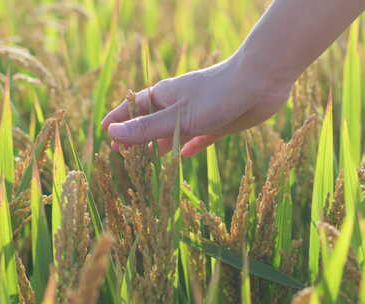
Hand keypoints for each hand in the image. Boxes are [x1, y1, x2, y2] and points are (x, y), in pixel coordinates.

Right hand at [100, 57, 292, 156]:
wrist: (260, 82)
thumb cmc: (216, 96)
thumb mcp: (177, 117)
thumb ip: (146, 128)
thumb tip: (112, 134)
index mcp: (164, 96)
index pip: (133, 108)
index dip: (118, 120)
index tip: (104, 133)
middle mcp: (180, 104)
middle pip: (152, 121)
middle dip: (137, 137)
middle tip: (123, 155)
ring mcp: (200, 113)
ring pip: (175, 131)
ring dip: (162, 144)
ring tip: (150, 160)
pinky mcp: (220, 122)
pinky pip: (201, 137)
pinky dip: (191, 146)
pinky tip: (186, 156)